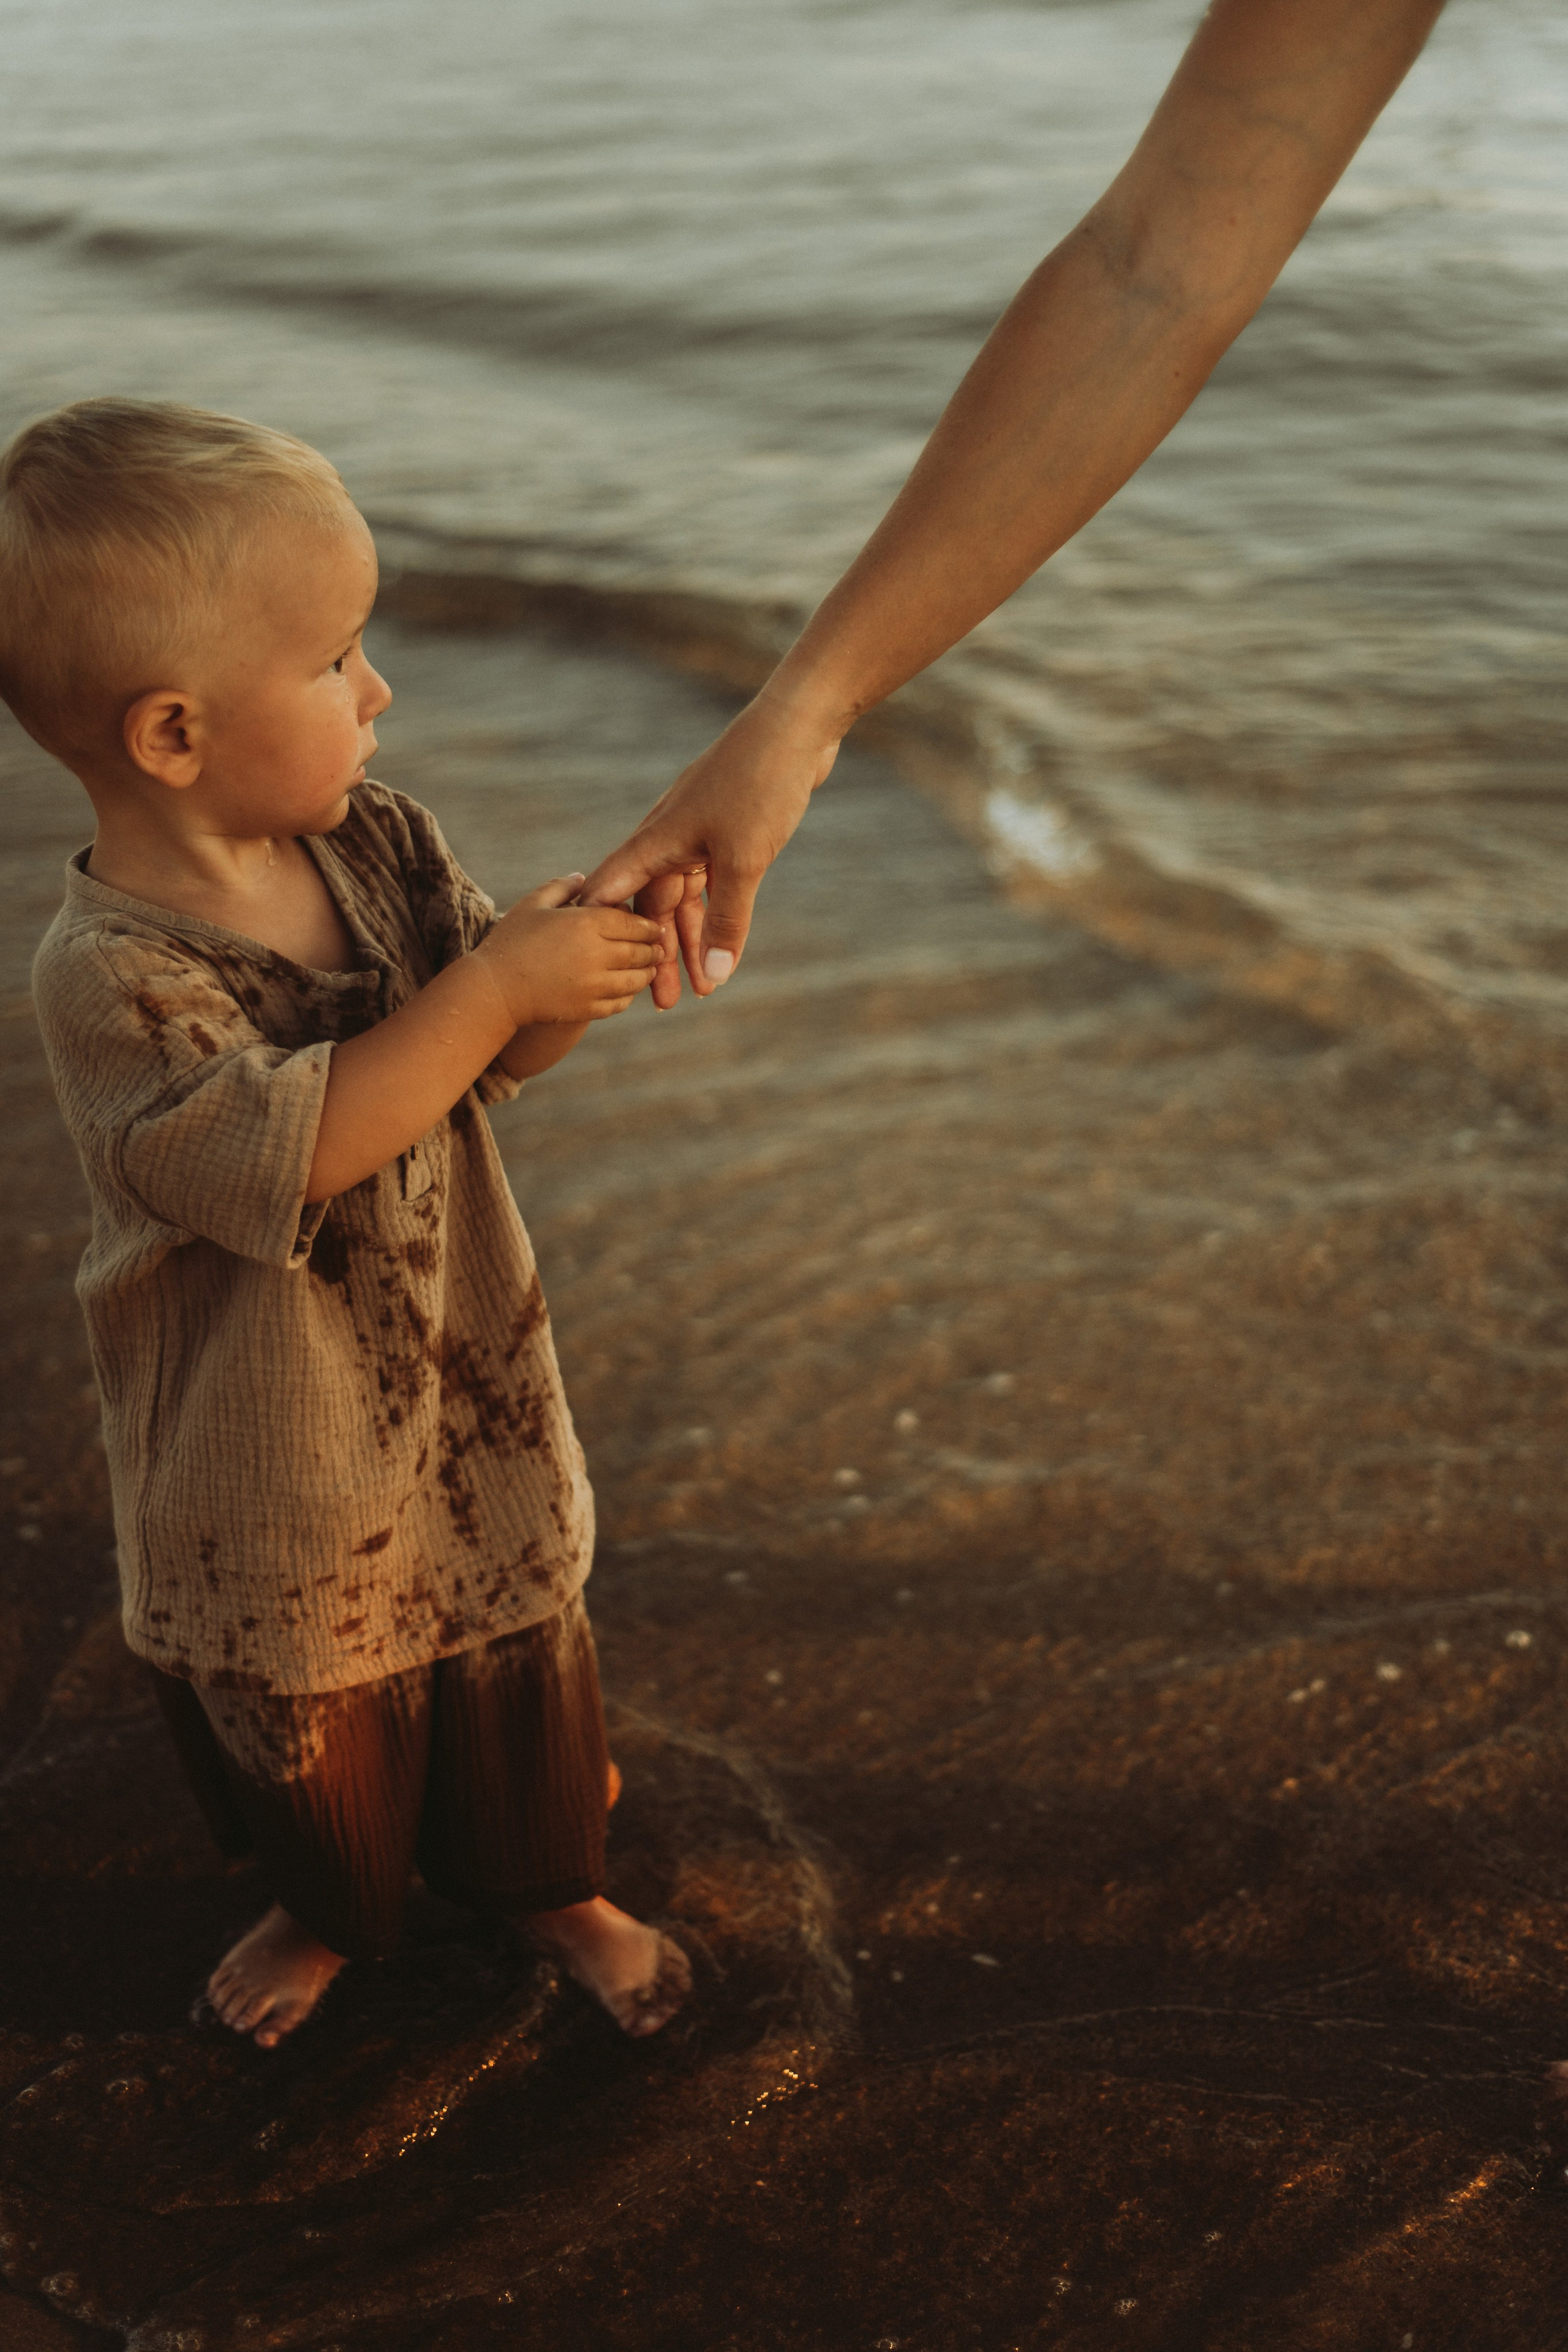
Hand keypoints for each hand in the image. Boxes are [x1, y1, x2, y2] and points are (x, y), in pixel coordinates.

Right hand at [475, 875, 664, 1027]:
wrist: (494, 989)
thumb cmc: (511, 941)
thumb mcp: (533, 904)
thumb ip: (561, 887)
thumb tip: (584, 877)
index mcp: (585, 923)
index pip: (632, 922)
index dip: (646, 925)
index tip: (652, 926)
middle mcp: (596, 954)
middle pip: (641, 950)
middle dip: (653, 948)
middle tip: (659, 946)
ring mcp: (594, 985)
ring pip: (636, 978)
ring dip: (646, 972)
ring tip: (648, 967)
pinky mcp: (589, 1009)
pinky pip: (621, 1002)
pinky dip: (628, 994)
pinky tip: (627, 988)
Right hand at [581, 693, 841, 997]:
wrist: (797, 726)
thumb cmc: (760, 785)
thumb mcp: (743, 862)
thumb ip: (727, 921)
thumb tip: (712, 975)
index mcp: (657, 840)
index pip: (613, 893)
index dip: (603, 933)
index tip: (599, 973)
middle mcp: (670, 836)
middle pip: (653, 905)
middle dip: (660, 953)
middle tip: (664, 1002)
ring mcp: (699, 831)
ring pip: (685, 897)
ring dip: (693, 938)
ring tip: (704, 984)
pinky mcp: (728, 828)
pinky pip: (712, 882)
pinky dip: (717, 913)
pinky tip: (724, 942)